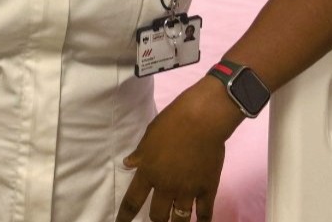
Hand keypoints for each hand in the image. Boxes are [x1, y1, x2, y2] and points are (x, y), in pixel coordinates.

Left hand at [115, 78, 243, 221]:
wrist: (201, 119)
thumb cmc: (171, 122)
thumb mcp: (148, 136)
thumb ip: (139, 154)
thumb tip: (128, 164)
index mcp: (148, 172)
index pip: (132, 201)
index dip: (125, 216)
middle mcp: (165, 186)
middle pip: (157, 216)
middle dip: (155, 220)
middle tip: (156, 219)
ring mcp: (187, 190)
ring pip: (179, 219)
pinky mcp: (207, 189)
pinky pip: (204, 213)